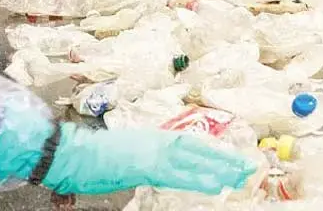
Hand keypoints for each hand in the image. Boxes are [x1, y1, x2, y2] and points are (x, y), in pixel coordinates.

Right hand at [43, 124, 255, 195]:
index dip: (214, 151)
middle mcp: (158, 142)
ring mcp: (154, 153)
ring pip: (196, 161)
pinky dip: (200, 179)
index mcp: (155, 138)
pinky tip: (216, 184)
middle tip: (248, 168)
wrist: (73, 153)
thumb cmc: (94, 155)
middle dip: (225, 159)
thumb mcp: (128, 151)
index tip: (233, 158)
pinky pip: (180, 175)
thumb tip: (164, 163)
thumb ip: (149, 156)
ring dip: (219, 168)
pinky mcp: (147, 167)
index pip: (193, 143)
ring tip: (240, 176)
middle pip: (200, 150)